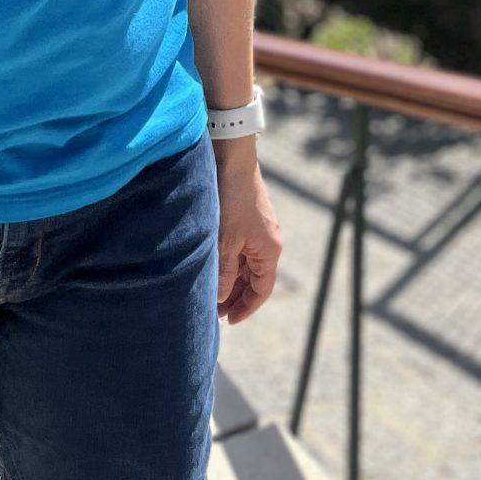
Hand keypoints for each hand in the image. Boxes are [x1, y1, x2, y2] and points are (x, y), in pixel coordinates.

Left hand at [214, 149, 281, 323]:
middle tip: (214, 310)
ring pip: (245, 264)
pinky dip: (229, 262)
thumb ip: (224, 272)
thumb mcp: (226, 242)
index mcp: (269, 250)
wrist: (232, 158)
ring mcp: (258, 230)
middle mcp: (268, 242)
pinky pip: (240, 249)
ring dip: (231, 279)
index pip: (261, 290)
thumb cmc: (232, 199)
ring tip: (211, 292)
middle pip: (254, 279)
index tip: (228, 321)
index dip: (245, 307)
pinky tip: (213, 266)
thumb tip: (219, 299)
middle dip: (236, 296)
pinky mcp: (247, 218)